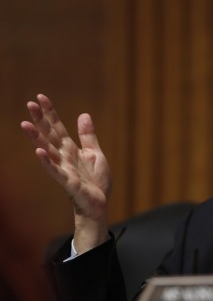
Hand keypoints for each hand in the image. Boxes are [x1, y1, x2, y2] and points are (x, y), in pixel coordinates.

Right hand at [21, 94, 110, 252]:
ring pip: (48, 150)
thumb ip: (88, 136)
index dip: (50, 113)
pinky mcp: (67, 181)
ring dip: (36, 138)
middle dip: (40, 120)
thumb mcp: (95, 154)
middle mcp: (64, 157)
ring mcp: (64, 168)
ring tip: (25, 124)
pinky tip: (38, 151)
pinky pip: (55, 170)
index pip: (58, 128)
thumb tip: (83, 114)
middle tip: (29, 103)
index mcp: (71, 149)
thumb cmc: (95, 180)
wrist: (99, 203)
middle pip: (49, 135)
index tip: (40, 97)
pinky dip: (47, 161)